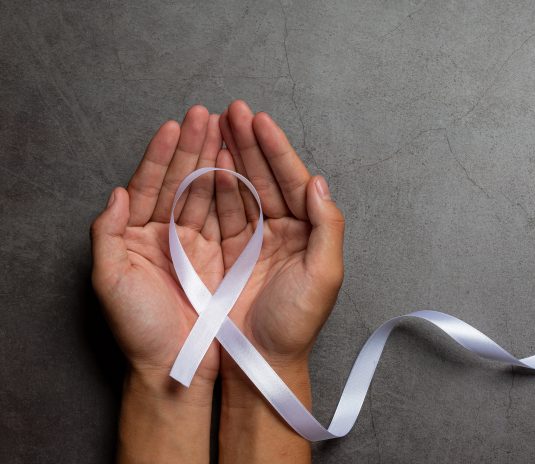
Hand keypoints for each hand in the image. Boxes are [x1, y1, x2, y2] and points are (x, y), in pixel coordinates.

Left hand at [91, 105, 227, 462]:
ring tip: (225, 128)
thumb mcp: (109, 283)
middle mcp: (165, 235)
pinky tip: (238, 165)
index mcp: (135, 237)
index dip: (161, 155)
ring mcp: (195, 244)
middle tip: (207, 114)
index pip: (148, 185)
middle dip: (193, 147)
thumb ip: (105, 235)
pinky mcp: (221, 256)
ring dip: (215, 161)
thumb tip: (115, 193)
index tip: (175, 126)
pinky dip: (232, 191)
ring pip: (205, 193)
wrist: (177, 365)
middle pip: (180, 182)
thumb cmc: (141, 330)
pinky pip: (226, 217)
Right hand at [215, 100, 344, 463]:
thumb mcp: (324, 276)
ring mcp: (252, 238)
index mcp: (307, 232)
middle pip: (264, 177)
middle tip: (233, 110)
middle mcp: (281, 229)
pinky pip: (220, 210)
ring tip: (216, 125)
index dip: (276, 150)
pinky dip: (213, 184)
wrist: (260, 360)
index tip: (260, 120)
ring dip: (230, 155)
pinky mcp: (226, 250)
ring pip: (240, 187)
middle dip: (250, 142)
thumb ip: (328, 226)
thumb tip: (319, 181)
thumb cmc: (295, 323)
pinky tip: (207, 161)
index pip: (292, 181)